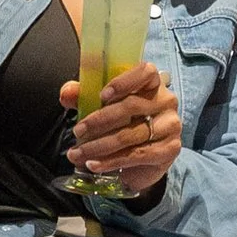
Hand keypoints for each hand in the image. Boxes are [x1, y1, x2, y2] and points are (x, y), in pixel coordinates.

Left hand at [62, 60, 180, 195]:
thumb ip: (83, 96)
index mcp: (151, 83)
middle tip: (78, 132)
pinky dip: (111, 161)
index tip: (102, 96)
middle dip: (99, 120)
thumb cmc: (123, 123)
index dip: (124, 82)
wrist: (142, 157)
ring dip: (99, 146)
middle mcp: (166, 101)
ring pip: (131, 134)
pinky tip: (94, 164)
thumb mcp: (101, 107)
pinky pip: (137, 155)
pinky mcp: (170, 149)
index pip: (146, 72)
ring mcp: (170, 125)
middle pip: (131, 106)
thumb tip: (66, 93)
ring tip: (78, 154)